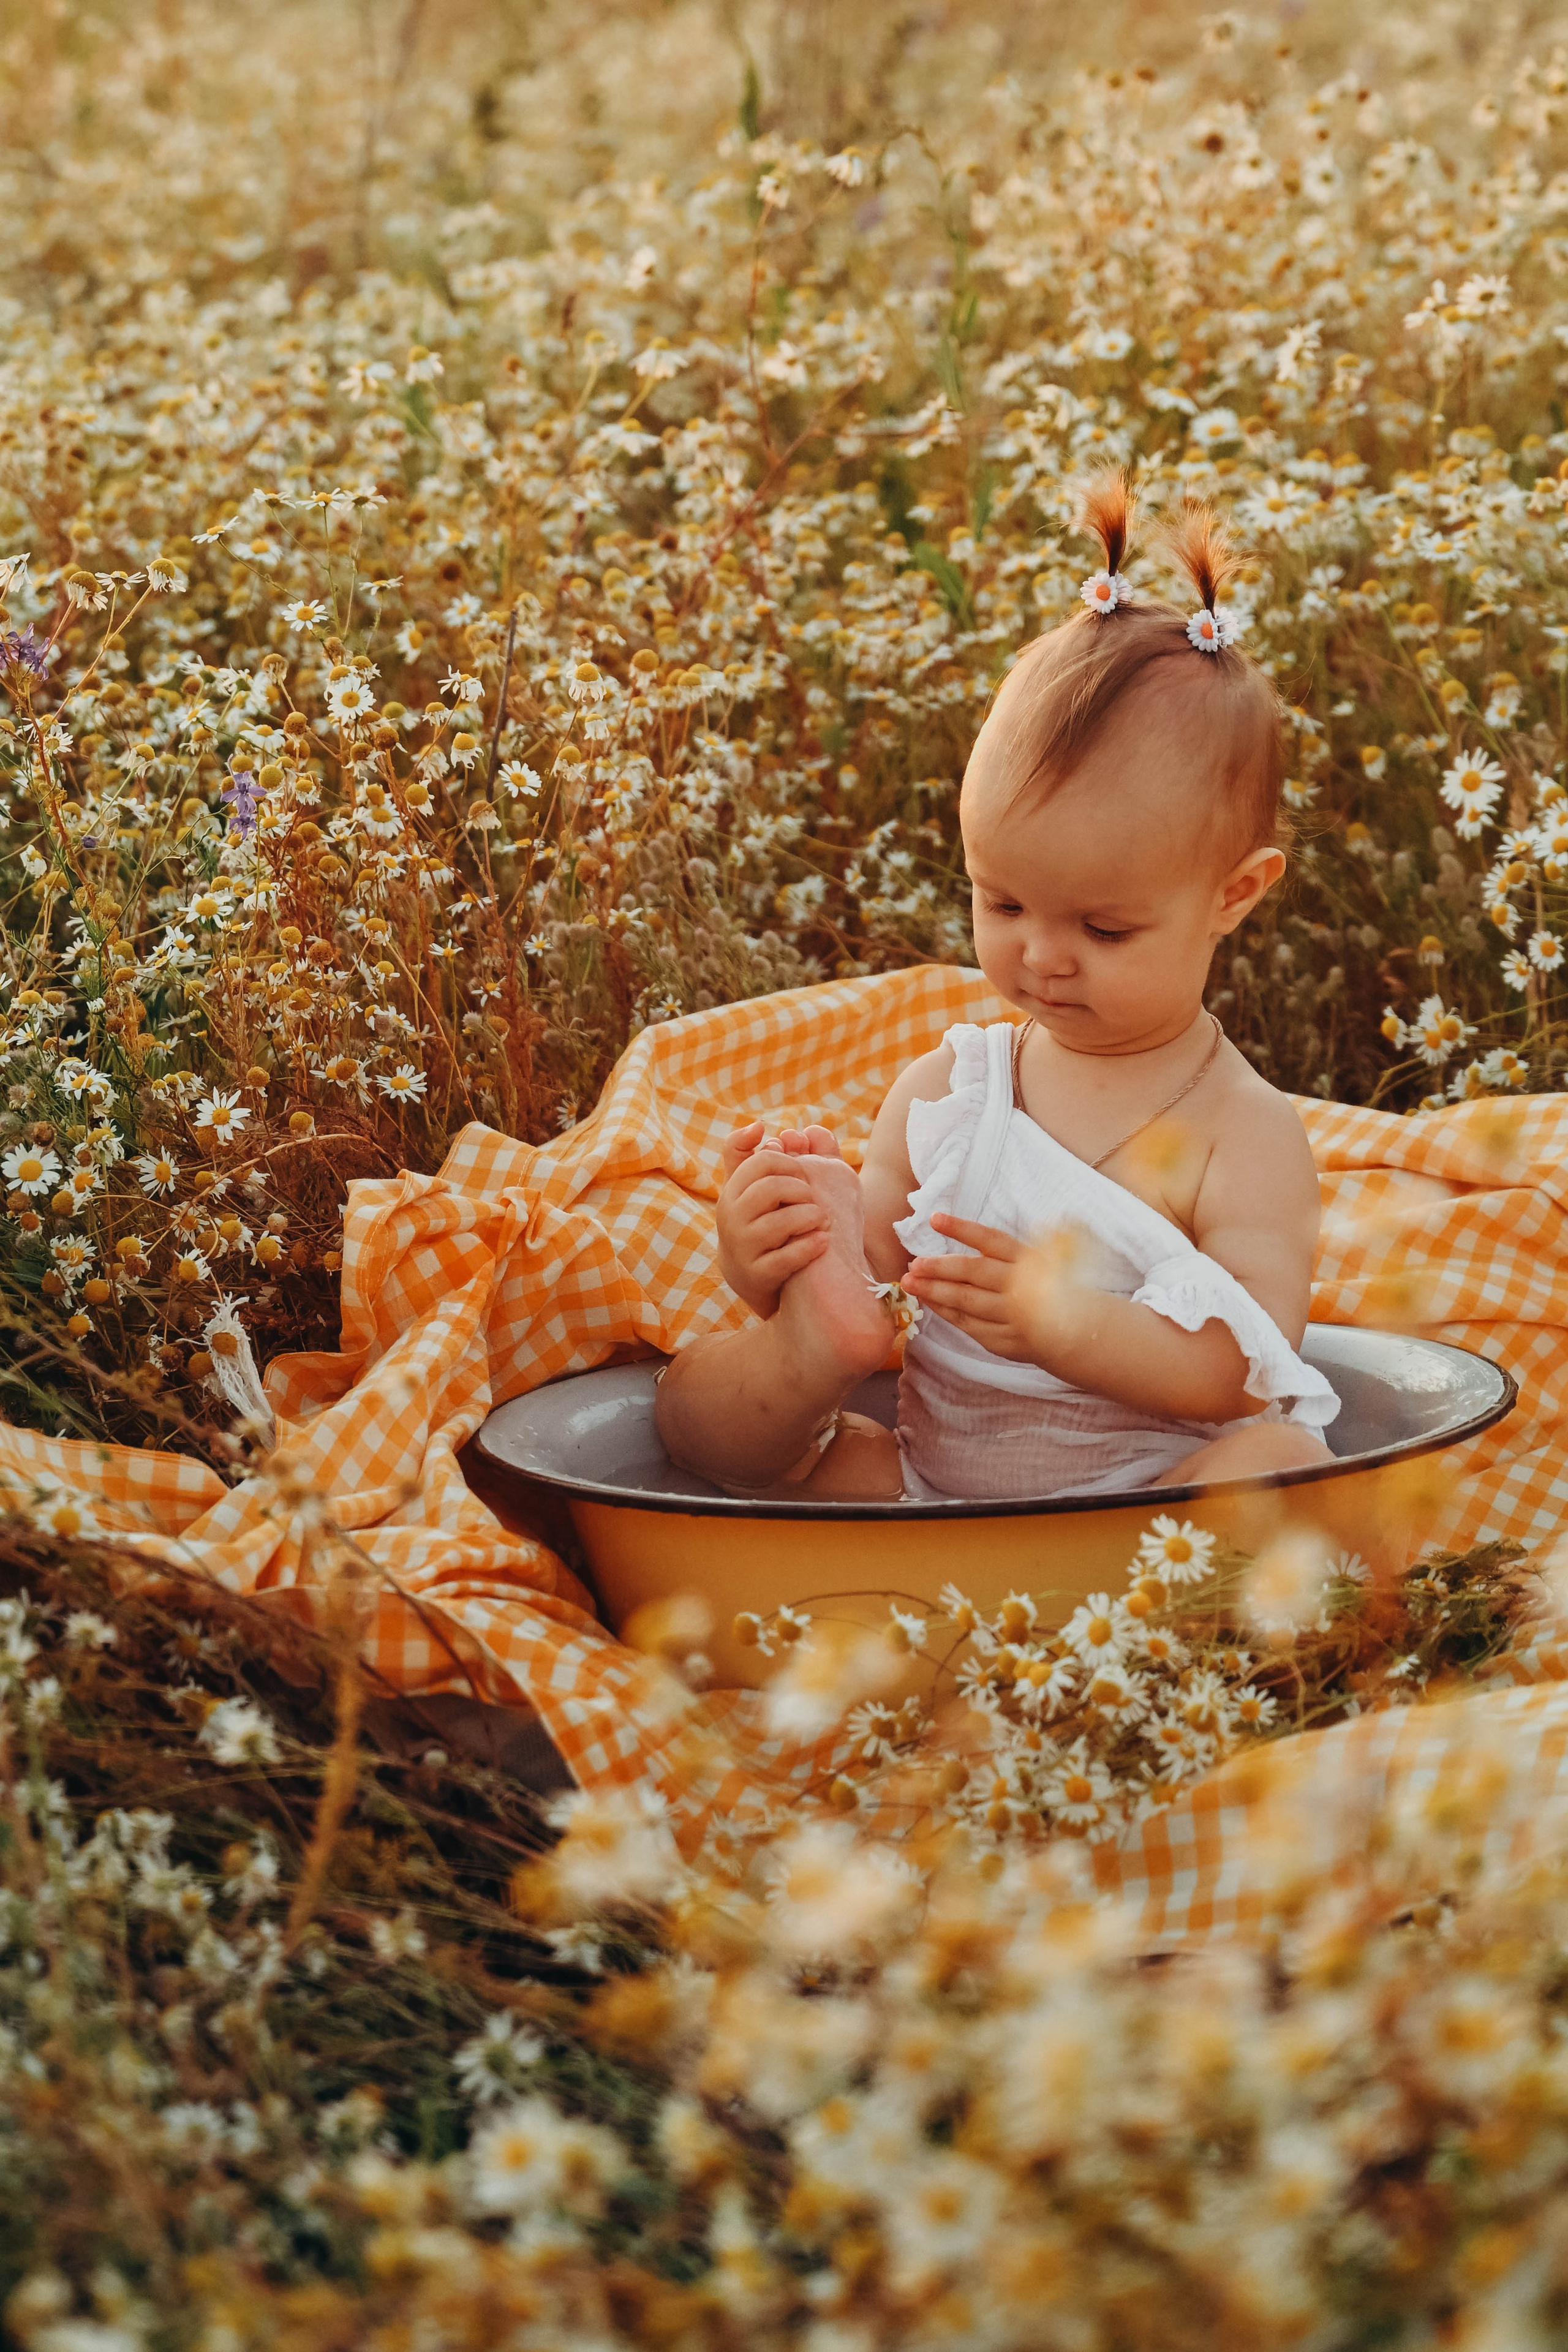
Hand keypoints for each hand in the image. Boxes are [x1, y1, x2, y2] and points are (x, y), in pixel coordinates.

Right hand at [715, 1119, 843, 1314]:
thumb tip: (759, 1126)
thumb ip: (755, 1153)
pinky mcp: (758, 1274)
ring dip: (811, 1217)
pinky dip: (809, 1247)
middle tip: (815, 1198)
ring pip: (780, 1223)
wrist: (750, 1274)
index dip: (792, 1163)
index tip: (804, 1174)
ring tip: (823, 1220)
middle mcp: (732, 1217)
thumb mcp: (751, 1188)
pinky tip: (823, 1241)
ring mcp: (743, 1247)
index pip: (763, 1161)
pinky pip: (786, 1258)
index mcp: (733, 1190)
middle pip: (772, 1188)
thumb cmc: (759, 1220)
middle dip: (802, 1190)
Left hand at [903, 1213, 1090, 1367]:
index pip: (992, 1240)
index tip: (934, 1218)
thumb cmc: (1049, 1285)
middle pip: (974, 1273)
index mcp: (1030, 1260)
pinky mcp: (1003, 1340)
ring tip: (910, 1282)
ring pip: (967, 1302)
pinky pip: (968, 1325)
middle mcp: (1021, 1287)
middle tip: (913, 1264)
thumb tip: (983, 1233)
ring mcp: (1012, 1317)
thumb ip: (1011, 1247)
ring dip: (935, 1291)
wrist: (1075, 1331)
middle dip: (940, 1268)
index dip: (962, 1229)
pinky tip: (927, 1300)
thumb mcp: (1044, 1257)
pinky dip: (945, 1312)